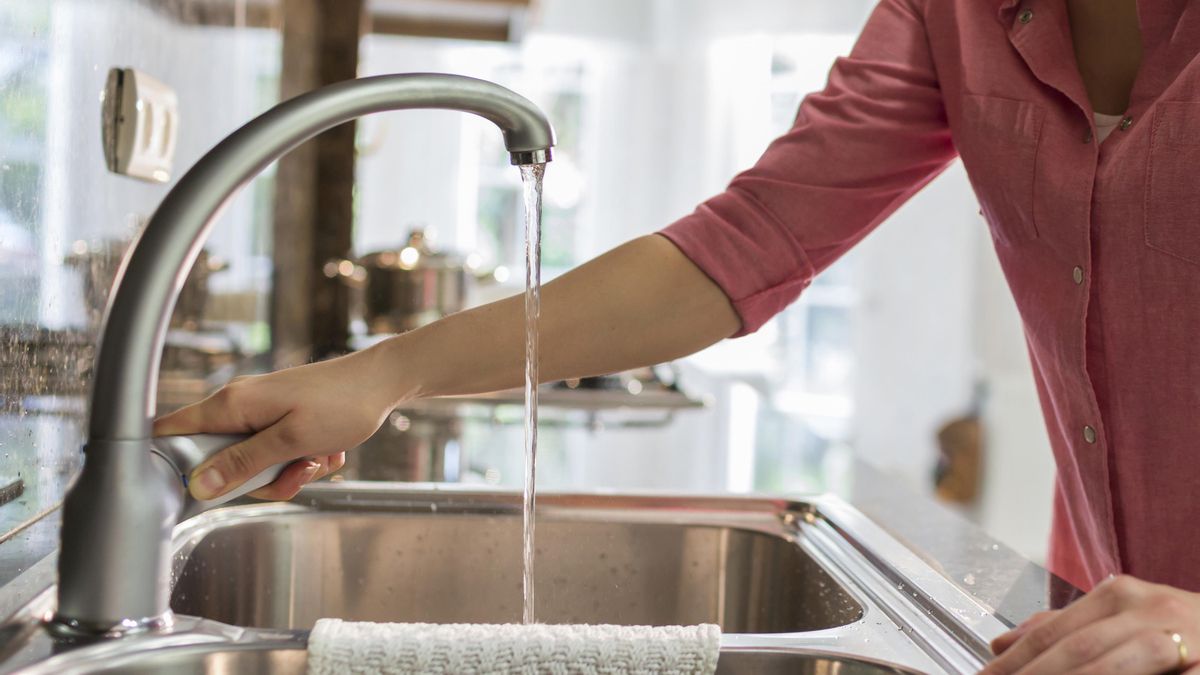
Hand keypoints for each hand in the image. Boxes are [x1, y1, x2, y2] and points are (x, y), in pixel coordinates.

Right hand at [153, 345, 402, 500]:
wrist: (383, 382)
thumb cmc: (342, 403)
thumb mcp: (291, 441)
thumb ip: (243, 464)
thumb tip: (199, 485)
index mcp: (232, 404)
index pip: (171, 431)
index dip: (168, 463)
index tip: (182, 490)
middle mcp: (240, 405)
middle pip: (221, 462)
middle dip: (261, 479)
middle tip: (296, 472)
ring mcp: (261, 412)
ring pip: (256, 464)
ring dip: (289, 471)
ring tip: (318, 458)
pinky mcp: (281, 419)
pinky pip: (278, 455)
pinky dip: (304, 459)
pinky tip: (327, 450)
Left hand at [984, 575, 1199, 674]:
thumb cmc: (1186, 635)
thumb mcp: (1127, 620)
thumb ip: (1068, 630)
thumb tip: (1002, 647)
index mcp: (1123, 595)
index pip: (1054, 632)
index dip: (1015, 663)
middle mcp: (1153, 612)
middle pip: (1080, 653)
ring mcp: (1187, 642)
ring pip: (1116, 669)